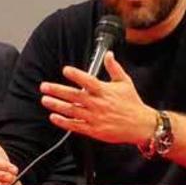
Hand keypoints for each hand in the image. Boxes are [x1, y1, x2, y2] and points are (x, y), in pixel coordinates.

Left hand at [39, 51, 155, 145]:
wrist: (140, 125)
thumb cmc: (132, 103)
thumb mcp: (125, 82)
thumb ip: (114, 68)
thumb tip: (109, 54)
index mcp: (105, 91)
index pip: (88, 81)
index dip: (76, 75)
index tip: (65, 70)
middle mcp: (98, 104)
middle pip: (74, 96)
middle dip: (58, 90)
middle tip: (44, 86)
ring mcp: (95, 118)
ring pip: (72, 110)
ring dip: (57, 105)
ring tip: (45, 100)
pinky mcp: (94, 130)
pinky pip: (75, 126)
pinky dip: (64, 122)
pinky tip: (54, 117)